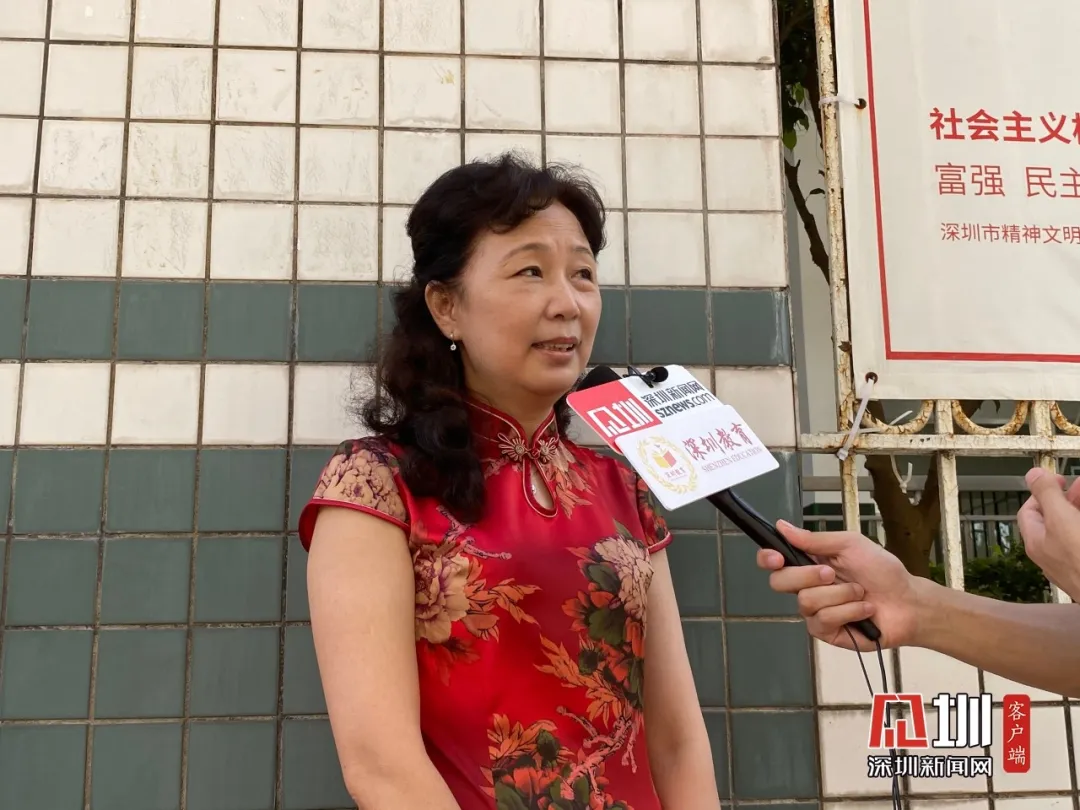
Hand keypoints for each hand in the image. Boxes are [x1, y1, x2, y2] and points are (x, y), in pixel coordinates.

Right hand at [757, 521, 922, 651]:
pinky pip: (823, 620)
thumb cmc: (882, 570)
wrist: (908, 602)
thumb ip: (815, 539)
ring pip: (805, 601)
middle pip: (779, 583)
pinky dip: (848, 611)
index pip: (774, 561)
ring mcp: (814, 611)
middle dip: (806, 576)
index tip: (776, 558)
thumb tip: (781, 525)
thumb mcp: (851, 545)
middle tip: (832, 573)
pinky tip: (864, 610)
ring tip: (860, 593)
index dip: (767, 559)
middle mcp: (806, 587)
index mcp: (809, 563)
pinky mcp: (826, 632)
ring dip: (839, 594)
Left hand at [1018, 468, 1079, 600]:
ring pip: (1073, 529)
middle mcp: (1054, 556)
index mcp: (1038, 543)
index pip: (1030, 511)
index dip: (1042, 492)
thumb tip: (1032, 474)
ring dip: (1079, 509)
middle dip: (1071, 499)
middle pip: (1057, 520)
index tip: (1059, 480)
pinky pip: (1079, 542)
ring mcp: (1074, 564)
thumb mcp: (1062, 519)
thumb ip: (1047, 495)